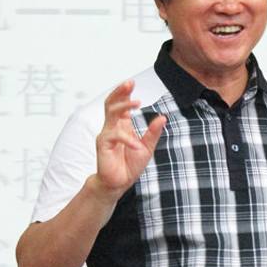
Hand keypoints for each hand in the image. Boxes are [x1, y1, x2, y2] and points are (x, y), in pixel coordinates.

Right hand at [93, 80, 166, 198]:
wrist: (119, 183)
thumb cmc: (130, 165)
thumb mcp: (147, 147)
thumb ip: (153, 132)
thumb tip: (163, 117)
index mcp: (122, 126)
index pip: (120, 104)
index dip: (124, 93)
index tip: (132, 82)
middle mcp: (112, 127)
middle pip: (111, 103)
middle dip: (119, 92)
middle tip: (129, 83)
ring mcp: (106, 135)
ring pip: (111, 113)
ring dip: (123, 106)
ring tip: (137, 103)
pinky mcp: (103, 145)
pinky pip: (114, 136)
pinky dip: (127, 139)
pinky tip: (136, 144)